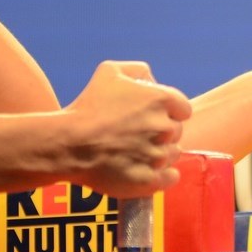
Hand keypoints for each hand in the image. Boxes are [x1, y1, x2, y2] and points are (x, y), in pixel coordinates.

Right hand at [65, 61, 193, 199]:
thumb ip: (137, 71)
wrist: (69, 144)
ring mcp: (158, 156)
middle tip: (137, 135)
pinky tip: (147, 171)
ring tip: (134, 153)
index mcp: (161, 100)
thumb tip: (152, 80)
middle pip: (176, 132)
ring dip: (159, 153)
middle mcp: (165, 127)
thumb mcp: (109, 71)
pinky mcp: (150, 180)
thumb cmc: (87, 106)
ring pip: (171, 155)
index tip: (151, 117)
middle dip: (160, 133)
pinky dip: (162, 175)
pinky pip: (170, 178)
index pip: (183, 109)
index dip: (169, 112)